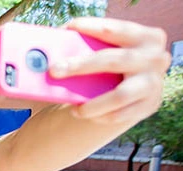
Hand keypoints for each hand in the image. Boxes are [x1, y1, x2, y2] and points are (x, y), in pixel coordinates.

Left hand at [53, 17, 171, 123]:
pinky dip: (101, 116)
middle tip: (55, 70)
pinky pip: (122, 114)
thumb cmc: (107, 64)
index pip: (114, 29)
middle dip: (81, 65)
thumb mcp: (102, 51)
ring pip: (120, 95)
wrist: (131, 89)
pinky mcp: (149, 105)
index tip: (67, 29)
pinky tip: (86, 114)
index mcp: (144, 36)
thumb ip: (82, 48)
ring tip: (74, 109)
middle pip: (114, 60)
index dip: (90, 27)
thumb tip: (43, 57)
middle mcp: (154, 57)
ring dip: (93, 104)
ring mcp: (154, 83)